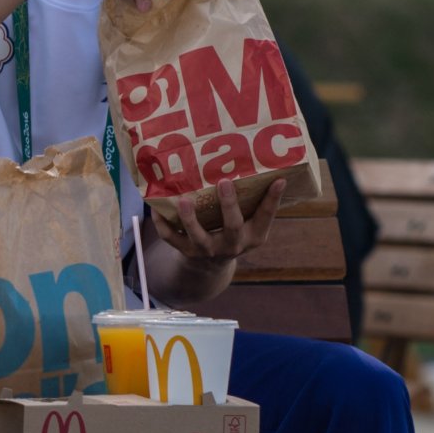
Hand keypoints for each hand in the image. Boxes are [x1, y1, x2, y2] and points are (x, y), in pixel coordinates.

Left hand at [149, 176, 282, 265]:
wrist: (211, 265)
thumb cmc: (234, 231)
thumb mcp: (251, 223)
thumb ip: (256, 201)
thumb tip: (270, 167)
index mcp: (253, 236)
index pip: (266, 216)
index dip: (273, 199)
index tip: (278, 180)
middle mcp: (232, 244)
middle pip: (232, 226)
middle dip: (228, 205)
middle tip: (224, 182)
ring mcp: (207, 249)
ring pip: (198, 236)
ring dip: (190, 218)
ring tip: (184, 199)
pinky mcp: (185, 250)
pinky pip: (170, 237)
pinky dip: (161, 222)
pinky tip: (155, 205)